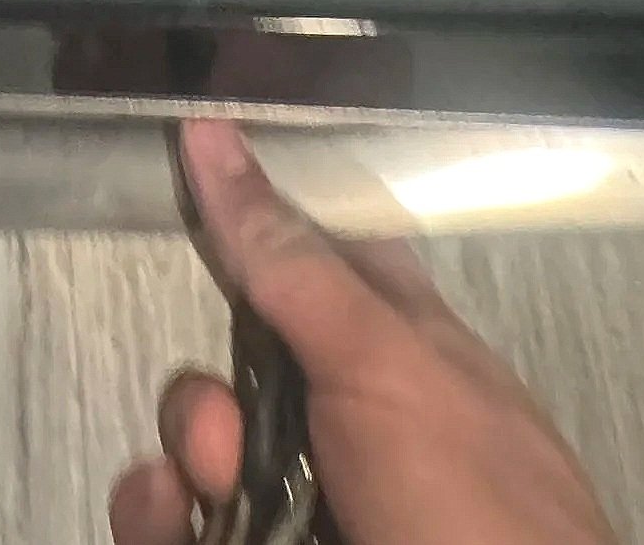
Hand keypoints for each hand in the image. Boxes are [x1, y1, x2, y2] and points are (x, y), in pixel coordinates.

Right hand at [107, 119, 619, 544]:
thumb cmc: (481, 518)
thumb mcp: (388, 367)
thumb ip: (296, 265)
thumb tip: (216, 139)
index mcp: (401, 351)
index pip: (309, 261)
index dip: (244, 237)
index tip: (179, 218)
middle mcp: (356, 429)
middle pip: (235, 378)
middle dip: (201, 408)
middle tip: (224, 444)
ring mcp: (321, 504)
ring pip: (205, 464)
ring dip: (181, 469)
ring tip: (203, 501)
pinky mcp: (283, 543)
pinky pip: (187, 524)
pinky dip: (162, 520)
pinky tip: (175, 519)